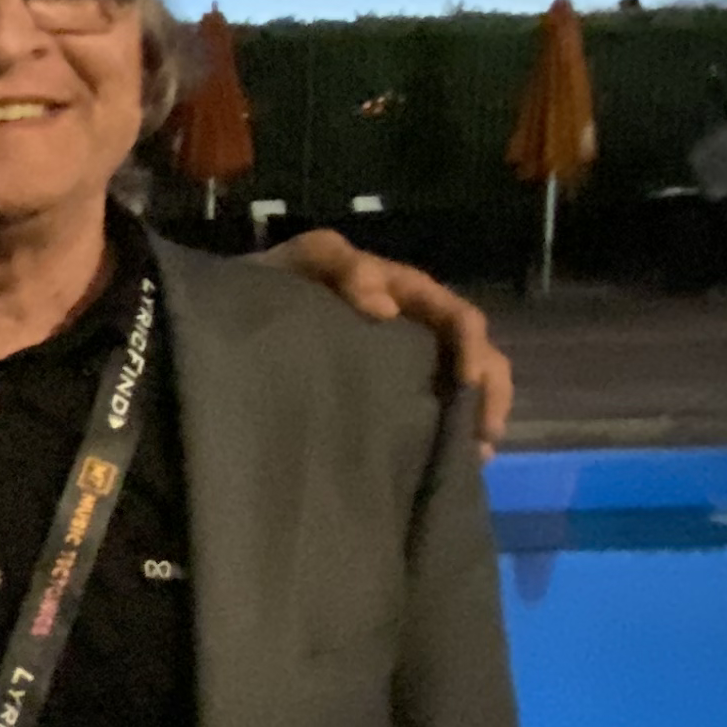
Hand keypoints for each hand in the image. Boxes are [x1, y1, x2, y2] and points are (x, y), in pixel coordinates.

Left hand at [262, 229, 513, 452]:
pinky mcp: (389, 394)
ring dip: (475, 420)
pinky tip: (445, 466)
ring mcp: (406, 363)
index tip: (467, 382)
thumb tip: (385, 309)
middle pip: (477, 359)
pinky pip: (430, 413)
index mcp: (408, 294)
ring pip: (463, 390)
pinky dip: (445, 437)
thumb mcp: (305, 260)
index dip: (473, 347)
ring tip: (472, 458)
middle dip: (488, 395)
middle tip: (482, 437)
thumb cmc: (280, 283)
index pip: (460, 318)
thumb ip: (339, 265)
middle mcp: (419, 328)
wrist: (239, 314)